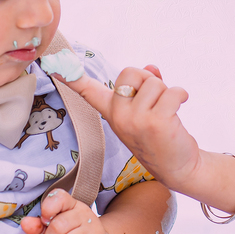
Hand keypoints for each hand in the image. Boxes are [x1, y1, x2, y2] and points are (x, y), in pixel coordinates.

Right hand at [52, 64, 202, 191]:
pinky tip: (181, 106)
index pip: (86, 91)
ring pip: (154, 82)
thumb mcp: (147, 110)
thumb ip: (146, 86)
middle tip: (157, 100)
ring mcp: (135, 121)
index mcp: (111, 112)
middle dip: (148, 79)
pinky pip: (172, 92)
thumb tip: (152, 67)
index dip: (70, 77)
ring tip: (168, 111)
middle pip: (130, 72)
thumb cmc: (161, 136)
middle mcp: (118, 117)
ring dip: (168, 92)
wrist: (178, 168)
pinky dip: (181, 95)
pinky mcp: (156, 123)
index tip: (53, 66)